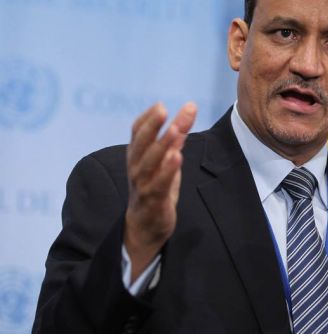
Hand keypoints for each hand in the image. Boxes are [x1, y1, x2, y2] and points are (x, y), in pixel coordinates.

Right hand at [123, 102, 196, 279]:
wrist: (145, 228)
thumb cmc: (155, 191)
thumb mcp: (166, 163)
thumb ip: (175, 141)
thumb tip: (185, 116)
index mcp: (137, 157)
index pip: (136, 132)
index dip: (147, 118)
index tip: (161, 104)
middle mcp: (136, 168)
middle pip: (140, 143)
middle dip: (151, 125)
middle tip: (163, 109)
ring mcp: (142, 184)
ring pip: (149, 162)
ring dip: (162, 144)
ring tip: (175, 129)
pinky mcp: (152, 200)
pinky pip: (158, 184)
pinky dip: (167, 171)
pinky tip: (177, 157)